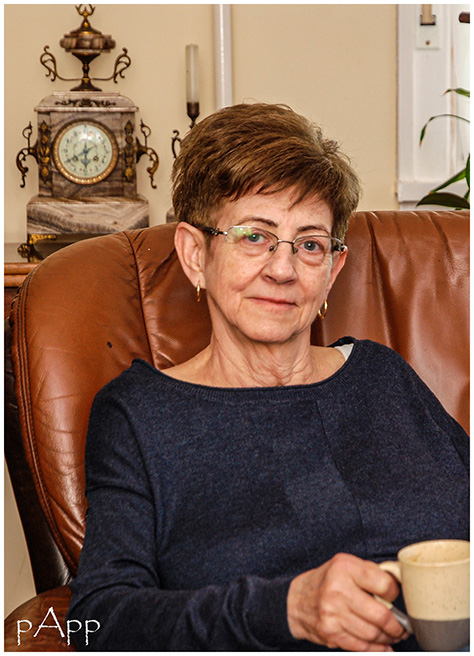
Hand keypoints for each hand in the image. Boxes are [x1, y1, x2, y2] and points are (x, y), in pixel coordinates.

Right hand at [287, 553, 409, 651]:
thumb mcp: (346, 564)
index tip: (395, 597)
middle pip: (381, 615)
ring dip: (388, 638)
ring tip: (394, 636)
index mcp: (345, 567)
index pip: (384, 584)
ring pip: (373, 634)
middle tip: (403, 627)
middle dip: (397, 626)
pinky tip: (383, 646)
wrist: (297, 599)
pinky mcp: (330, 632)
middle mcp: (338, 589)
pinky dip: (376, 649)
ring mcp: (333, 613)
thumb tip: (399, 586)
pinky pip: (361, 646)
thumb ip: (371, 572)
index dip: (395, 593)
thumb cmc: (327, 580)